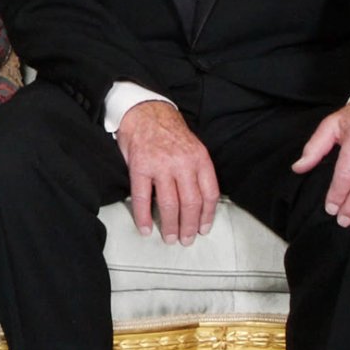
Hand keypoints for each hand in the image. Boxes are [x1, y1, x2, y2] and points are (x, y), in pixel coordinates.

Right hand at [115, 101, 218, 245]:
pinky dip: (143, 216)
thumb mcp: (192, 146)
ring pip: (169, 204)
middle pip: (191, 204)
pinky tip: (145, 228)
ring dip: (170, 226)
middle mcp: (182, 162)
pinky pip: (142, 197)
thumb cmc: (168, 130)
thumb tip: (200, 202)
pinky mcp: (140, 166)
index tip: (204, 229)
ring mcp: (160, 165)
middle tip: (186, 240)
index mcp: (199, 158)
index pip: (209, 194)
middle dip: (189, 226)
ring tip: (169, 238)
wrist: (144, 110)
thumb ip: (197, 170)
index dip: (208, 216)